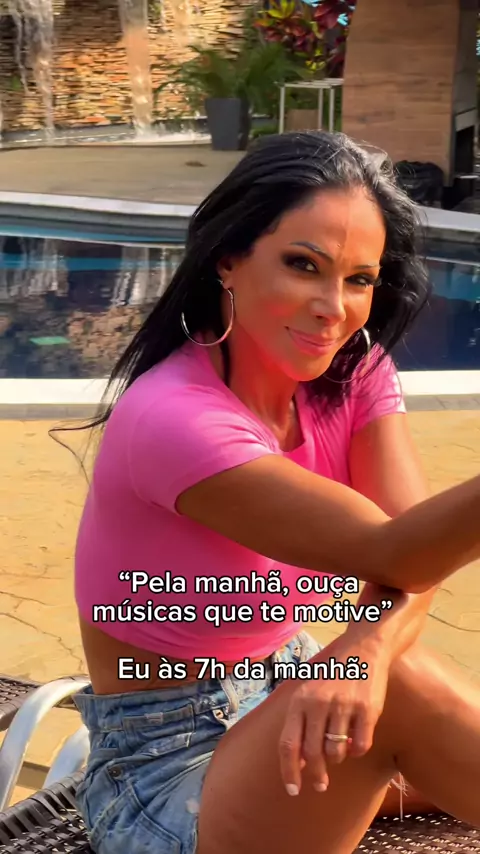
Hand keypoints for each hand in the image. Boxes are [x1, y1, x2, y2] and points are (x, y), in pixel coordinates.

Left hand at [278, 635, 389, 795]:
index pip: (288, 744)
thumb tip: (299, 763)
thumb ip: (301, 723)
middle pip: (312, 753)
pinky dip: (358, 749)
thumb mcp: (309, 692)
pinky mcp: (367, 709)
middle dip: (316, 775)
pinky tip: (357, 739)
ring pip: (336, 752)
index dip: (289, 771)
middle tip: (320, 785)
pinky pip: (360, 746)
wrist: (364, 649)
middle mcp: (319, 703)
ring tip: (340, 746)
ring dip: (338, 757)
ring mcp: (343, 705)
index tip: (293, 791)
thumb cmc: (333, 675)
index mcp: (300, 699)